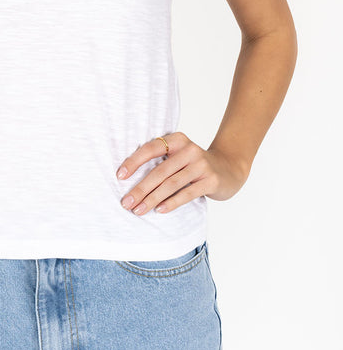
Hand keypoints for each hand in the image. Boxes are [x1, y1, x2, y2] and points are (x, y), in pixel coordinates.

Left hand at [116, 132, 248, 215]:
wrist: (229, 169)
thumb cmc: (195, 165)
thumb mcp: (179, 156)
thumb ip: (161, 161)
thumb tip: (128, 179)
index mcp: (177, 139)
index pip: (151, 148)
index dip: (134, 161)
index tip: (120, 176)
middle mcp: (189, 149)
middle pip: (159, 171)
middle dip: (140, 188)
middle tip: (126, 202)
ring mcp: (201, 164)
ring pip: (171, 184)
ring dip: (152, 198)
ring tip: (138, 210)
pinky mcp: (211, 180)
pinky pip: (187, 193)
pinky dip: (172, 203)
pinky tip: (159, 210)